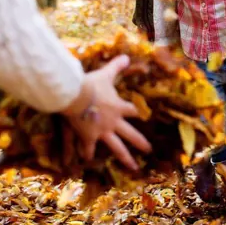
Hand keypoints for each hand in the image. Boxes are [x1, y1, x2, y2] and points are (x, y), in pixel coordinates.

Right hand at [63, 55, 151, 169]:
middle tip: (149, 150)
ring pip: (117, 147)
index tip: (144, 117)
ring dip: (125, 158)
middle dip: (140, 142)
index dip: (139, 113)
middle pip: (131, 134)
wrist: (76, 96)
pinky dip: (88, 153)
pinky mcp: (89, 137)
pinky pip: (89, 148)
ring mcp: (103, 131)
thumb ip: (116, 66)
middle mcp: (114, 122)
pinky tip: (87, 160)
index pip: (133, 111)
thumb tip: (127, 56)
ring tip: (133, 167)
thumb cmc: (91, 84)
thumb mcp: (106, 74)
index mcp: (119, 107)